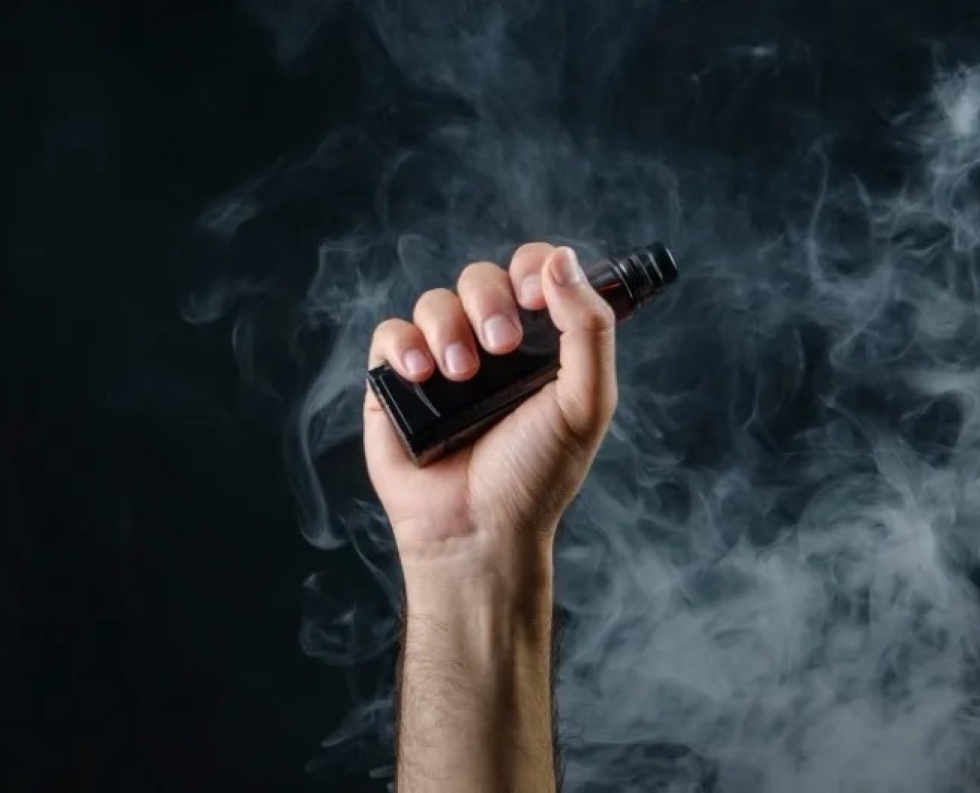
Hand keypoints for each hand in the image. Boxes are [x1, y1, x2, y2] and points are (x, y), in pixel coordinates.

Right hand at [363, 242, 616, 570]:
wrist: (478, 530)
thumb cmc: (535, 475)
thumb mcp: (586, 403)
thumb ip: (588, 329)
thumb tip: (563, 258)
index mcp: (540, 345)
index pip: (535, 273)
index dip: (534, 268)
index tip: (536, 295)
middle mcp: (490, 347)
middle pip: (481, 278)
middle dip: (490, 301)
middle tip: (502, 346)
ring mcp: (441, 362)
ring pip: (435, 302)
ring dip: (448, 329)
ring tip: (460, 375)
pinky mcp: (396, 384)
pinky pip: (390, 333)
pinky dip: (404, 345)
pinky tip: (421, 376)